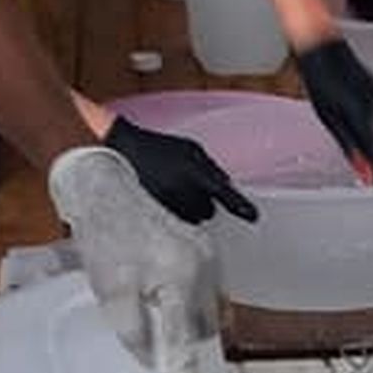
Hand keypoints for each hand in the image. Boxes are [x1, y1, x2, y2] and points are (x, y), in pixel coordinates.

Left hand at [48, 146, 219, 372]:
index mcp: (180, 279)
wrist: (108, 191)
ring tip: (164, 327)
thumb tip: (152, 361)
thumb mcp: (110, 291)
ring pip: (209, 309)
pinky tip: (170, 303)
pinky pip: (208, 288)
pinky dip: (193, 304)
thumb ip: (132, 330)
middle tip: (168, 361)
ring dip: (191, 324)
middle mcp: (204, 267)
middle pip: (205, 326)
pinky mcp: (205, 247)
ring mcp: (209, 255)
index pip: (185, 340)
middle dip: (189, 345)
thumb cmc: (106, 239)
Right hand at [104, 117, 258, 226]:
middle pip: (208, 211)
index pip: (225, 194)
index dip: (241, 207)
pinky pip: (175, 223)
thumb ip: (212, 169)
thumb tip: (227, 187)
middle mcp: (182, 190)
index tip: (254, 217)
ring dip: (187, 210)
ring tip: (170, 191)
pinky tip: (162, 199)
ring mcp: (167, 204)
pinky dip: (173, 215)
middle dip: (203, 202)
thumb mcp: (190, 149)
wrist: (119, 152)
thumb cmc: (157, 148)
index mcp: (194, 172)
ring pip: (192, 219)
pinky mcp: (153, 215)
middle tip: (184, 186)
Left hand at [296, 38, 372, 178]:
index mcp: (365, 116)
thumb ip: (348, 145)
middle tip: (355, 159)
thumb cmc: (320, 78)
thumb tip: (361, 168)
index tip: (372, 181)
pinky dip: (367, 121)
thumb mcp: (328, 118)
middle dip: (367, 153)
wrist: (322, 47)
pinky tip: (351, 113)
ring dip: (365, 135)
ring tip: (346, 128)